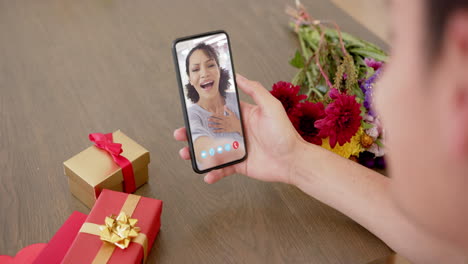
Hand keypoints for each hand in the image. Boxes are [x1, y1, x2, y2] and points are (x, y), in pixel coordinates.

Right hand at [174, 74, 302, 183]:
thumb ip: (254, 90)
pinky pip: (222, 168)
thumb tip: (238, 76)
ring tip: (186, 153)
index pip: (218, 110)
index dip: (203, 110)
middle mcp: (237, 131)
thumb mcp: (270, 106)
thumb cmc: (284, 133)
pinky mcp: (239, 164)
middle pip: (210, 131)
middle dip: (193, 132)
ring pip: (211, 150)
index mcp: (242, 116)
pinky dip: (213, 173)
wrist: (293, 160)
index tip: (189, 110)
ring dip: (197, 152)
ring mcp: (237, 149)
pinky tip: (206, 176)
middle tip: (180, 134)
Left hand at [208, 106, 240, 133]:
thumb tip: (224, 106)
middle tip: (208, 119)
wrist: (239, 126)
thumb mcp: (232, 114)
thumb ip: (228, 110)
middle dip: (212, 120)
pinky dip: (216, 130)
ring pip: (217, 125)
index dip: (214, 115)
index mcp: (225, 117)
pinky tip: (213, 131)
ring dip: (213, 125)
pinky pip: (220, 130)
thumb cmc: (235, 119)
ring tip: (208, 125)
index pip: (219, 116)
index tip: (210, 114)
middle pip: (217, 120)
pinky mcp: (225, 130)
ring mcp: (224, 126)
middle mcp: (224, 122)